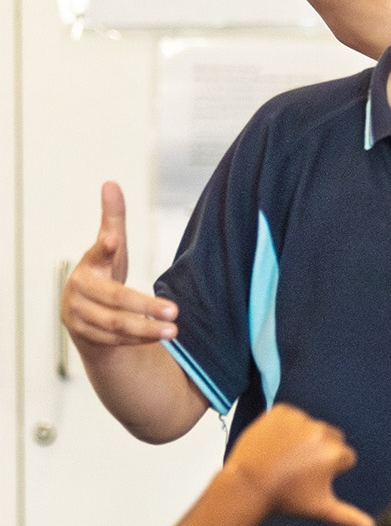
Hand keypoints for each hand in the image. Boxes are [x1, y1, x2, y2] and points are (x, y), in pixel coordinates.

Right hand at [62, 182, 178, 348]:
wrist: (83, 313)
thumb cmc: (102, 273)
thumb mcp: (110, 247)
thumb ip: (113, 219)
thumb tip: (111, 183)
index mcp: (88, 265)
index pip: (97, 255)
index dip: (105, 248)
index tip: (115, 240)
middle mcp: (80, 291)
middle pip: (114, 299)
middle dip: (145, 306)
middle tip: (175, 310)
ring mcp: (80, 315)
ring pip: (115, 325)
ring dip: (146, 329)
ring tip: (174, 330)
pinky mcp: (87, 336)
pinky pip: (116, 341)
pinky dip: (139, 340)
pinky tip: (160, 337)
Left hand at [223, 405, 372, 525]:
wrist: (246, 484)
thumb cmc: (286, 498)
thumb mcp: (320, 508)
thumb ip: (348, 516)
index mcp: (335, 453)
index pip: (345, 457)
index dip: (329, 469)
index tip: (311, 479)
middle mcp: (322, 431)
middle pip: (331, 438)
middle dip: (320, 450)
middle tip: (298, 468)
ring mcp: (300, 418)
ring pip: (311, 426)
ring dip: (303, 437)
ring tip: (283, 456)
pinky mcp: (281, 411)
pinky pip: (291, 416)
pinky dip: (285, 426)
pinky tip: (274, 443)